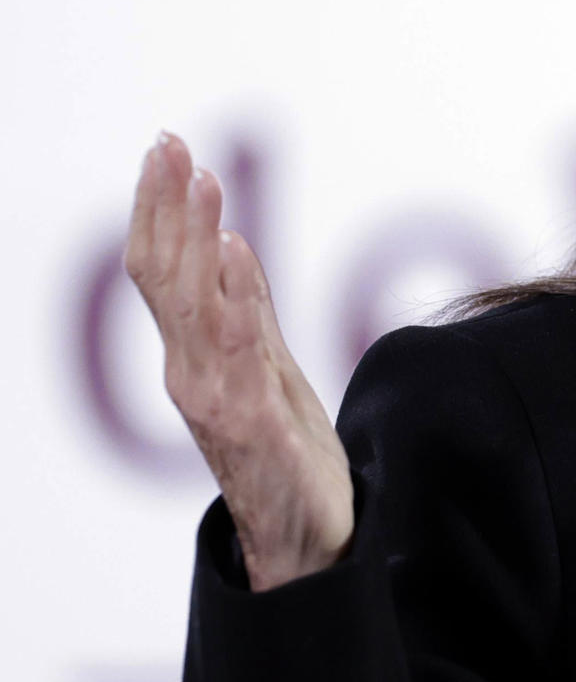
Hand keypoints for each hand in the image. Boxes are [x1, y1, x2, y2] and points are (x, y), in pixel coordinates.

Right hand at [124, 132, 355, 591]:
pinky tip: (238, 256)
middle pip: (167, 275)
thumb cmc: (285, 450)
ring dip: (198, 237)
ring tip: (201, 180)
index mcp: (196, 354)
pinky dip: (237, 301)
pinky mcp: (254, 428)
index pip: (165, 269)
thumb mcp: (266, 366)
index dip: (161, 207)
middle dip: (166, 206)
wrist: (309, 539)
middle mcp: (193, 372)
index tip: (166, 147)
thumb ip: (244, 310)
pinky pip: (241, 356)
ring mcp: (217, 400)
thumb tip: (228, 242)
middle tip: (168, 142)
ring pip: (194, 305)